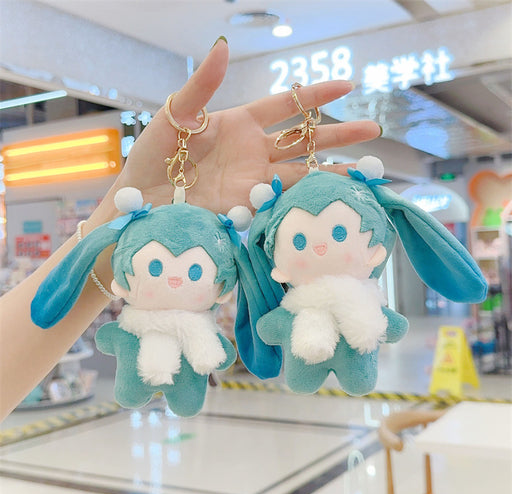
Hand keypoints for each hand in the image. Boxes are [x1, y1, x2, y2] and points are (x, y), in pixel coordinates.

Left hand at [117, 39, 380, 213]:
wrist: (141, 199)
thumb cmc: (153, 154)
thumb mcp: (176, 113)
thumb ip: (203, 85)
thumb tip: (222, 47)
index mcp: (240, 123)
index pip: (285, 107)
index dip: (314, 96)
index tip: (347, 86)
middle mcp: (254, 152)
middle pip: (304, 141)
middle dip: (338, 136)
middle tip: (372, 130)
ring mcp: (254, 181)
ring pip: (302, 174)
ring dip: (332, 172)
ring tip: (365, 171)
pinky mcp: (249, 206)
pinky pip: (283, 201)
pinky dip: (307, 201)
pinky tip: (331, 201)